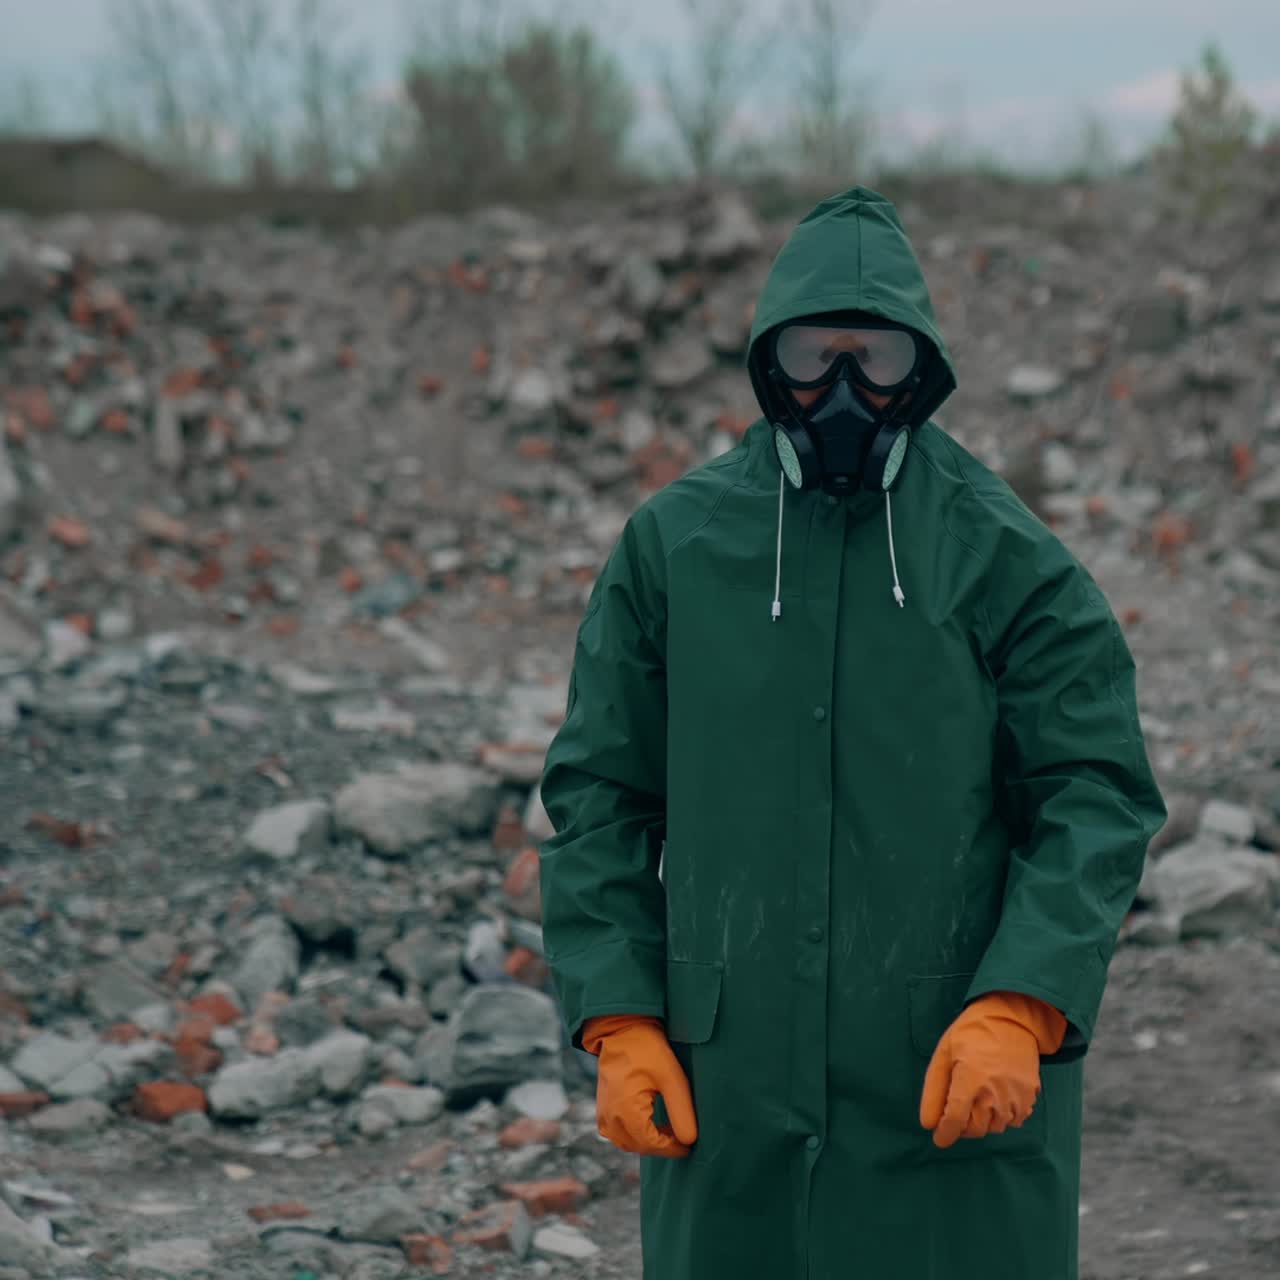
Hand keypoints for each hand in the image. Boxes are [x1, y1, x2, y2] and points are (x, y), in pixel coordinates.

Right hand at [582, 1014, 697, 1157]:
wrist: (623, 1031)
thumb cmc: (648, 1050)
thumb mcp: (672, 1078)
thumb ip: (682, 1112)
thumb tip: (689, 1140)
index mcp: (625, 1110)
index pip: (651, 1144)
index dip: (672, 1149)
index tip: (689, 1146)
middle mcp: (610, 1117)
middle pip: (639, 1146)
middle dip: (661, 1146)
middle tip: (682, 1138)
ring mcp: (603, 1114)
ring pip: (627, 1143)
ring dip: (647, 1142)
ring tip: (668, 1131)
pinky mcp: (602, 1109)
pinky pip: (617, 1134)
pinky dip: (634, 1135)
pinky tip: (650, 1124)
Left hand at [919, 990, 1066, 1148]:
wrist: (1010, 1018)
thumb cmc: (971, 1033)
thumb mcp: (944, 1054)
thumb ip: (934, 1091)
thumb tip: (927, 1123)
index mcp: (971, 1080)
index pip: (955, 1121)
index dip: (945, 1133)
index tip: (938, 1137)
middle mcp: (995, 1093)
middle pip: (975, 1129)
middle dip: (961, 1126)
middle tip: (954, 1112)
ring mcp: (1015, 1097)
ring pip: (994, 1128)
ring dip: (981, 1121)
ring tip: (974, 1099)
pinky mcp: (1029, 1096)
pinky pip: (1013, 1121)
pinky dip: (1001, 1117)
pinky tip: (993, 1098)